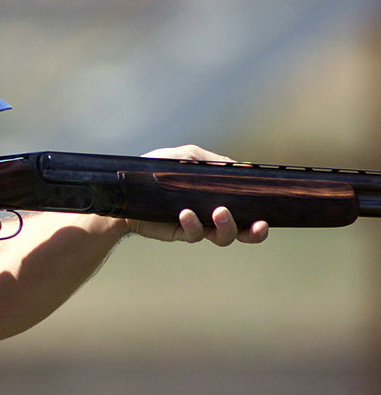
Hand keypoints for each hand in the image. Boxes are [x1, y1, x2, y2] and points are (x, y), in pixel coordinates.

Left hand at [126, 145, 268, 245]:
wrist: (125, 189)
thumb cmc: (156, 171)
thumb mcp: (186, 158)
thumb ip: (212, 162)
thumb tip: (243, 168)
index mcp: (219, 197)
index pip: (247, 210)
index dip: (261, 216)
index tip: (270, 213)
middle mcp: (211, 215)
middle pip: (242, 231)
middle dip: (254, 232)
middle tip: (258, 225)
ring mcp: (197, 225)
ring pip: (222, 237)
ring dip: (226, 227)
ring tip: (219, 212)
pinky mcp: (179, 232)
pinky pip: (193, 234)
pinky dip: (193, 224)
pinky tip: (186, 214)